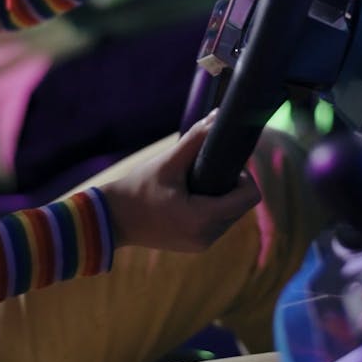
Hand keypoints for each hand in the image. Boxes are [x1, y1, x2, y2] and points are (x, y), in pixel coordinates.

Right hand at [102, 110, 259, 251]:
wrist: (112, 218)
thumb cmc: (138, 188)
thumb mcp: (168, 162)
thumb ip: (195, 139)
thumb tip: (216, 116)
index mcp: (203, 218)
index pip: (250, 197)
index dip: (244, 176)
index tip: (222, 163)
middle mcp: (207, 237)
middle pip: (242, 206)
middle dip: (232, 186)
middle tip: (207, 169)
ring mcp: (202, 244)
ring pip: (231, 216)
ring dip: (223, 198)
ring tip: (198, 183)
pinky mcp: (196, 246)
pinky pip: (218, 225)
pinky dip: (213, 209)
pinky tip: (193, 196)